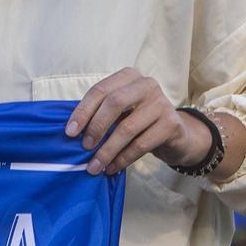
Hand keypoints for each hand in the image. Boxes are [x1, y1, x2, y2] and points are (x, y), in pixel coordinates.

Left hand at [66, 68, 205, 175]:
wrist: (175, 134)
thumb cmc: (139, 120)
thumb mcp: (120, 111)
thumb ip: (100, 113)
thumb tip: (71, 131)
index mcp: (129, 76)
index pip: (100, 90)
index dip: (82, 111)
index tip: (70, 132)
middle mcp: (147, 84)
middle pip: (114, 103)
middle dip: (96, 127)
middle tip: (84, 147)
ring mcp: (161, 103)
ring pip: (127, 128)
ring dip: (107, 150)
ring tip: (94, 166)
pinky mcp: (171, 124)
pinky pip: (141, 144)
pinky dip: (123, 159)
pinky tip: (112, 168)